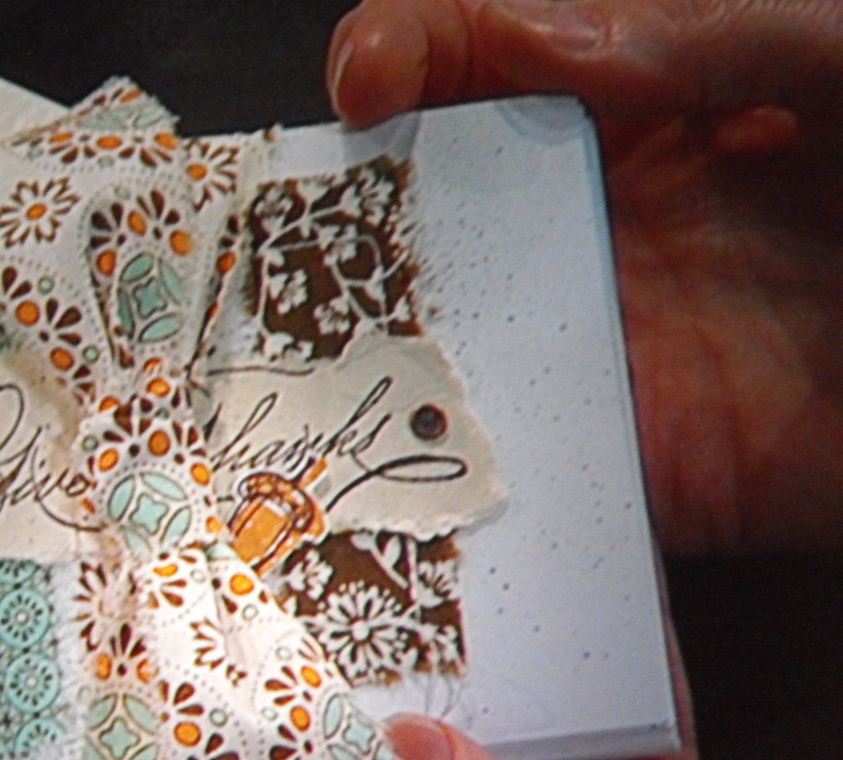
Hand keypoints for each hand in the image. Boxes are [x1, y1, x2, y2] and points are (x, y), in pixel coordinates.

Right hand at [327, 0, 842, 552]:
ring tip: (301, 353)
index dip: (412, 51)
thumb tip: (541, 38)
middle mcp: (604, 222)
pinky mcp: (641, 462)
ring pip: (450, 338)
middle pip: (432, 205)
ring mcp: (610, 344)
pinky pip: (529, 464)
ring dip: (376, 348)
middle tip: (297, 234)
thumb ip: (706, 26)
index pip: (483, 57)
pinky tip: (393, 462)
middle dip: (352, 215)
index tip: (371, 75)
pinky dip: (458, 471)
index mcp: (646, 100)